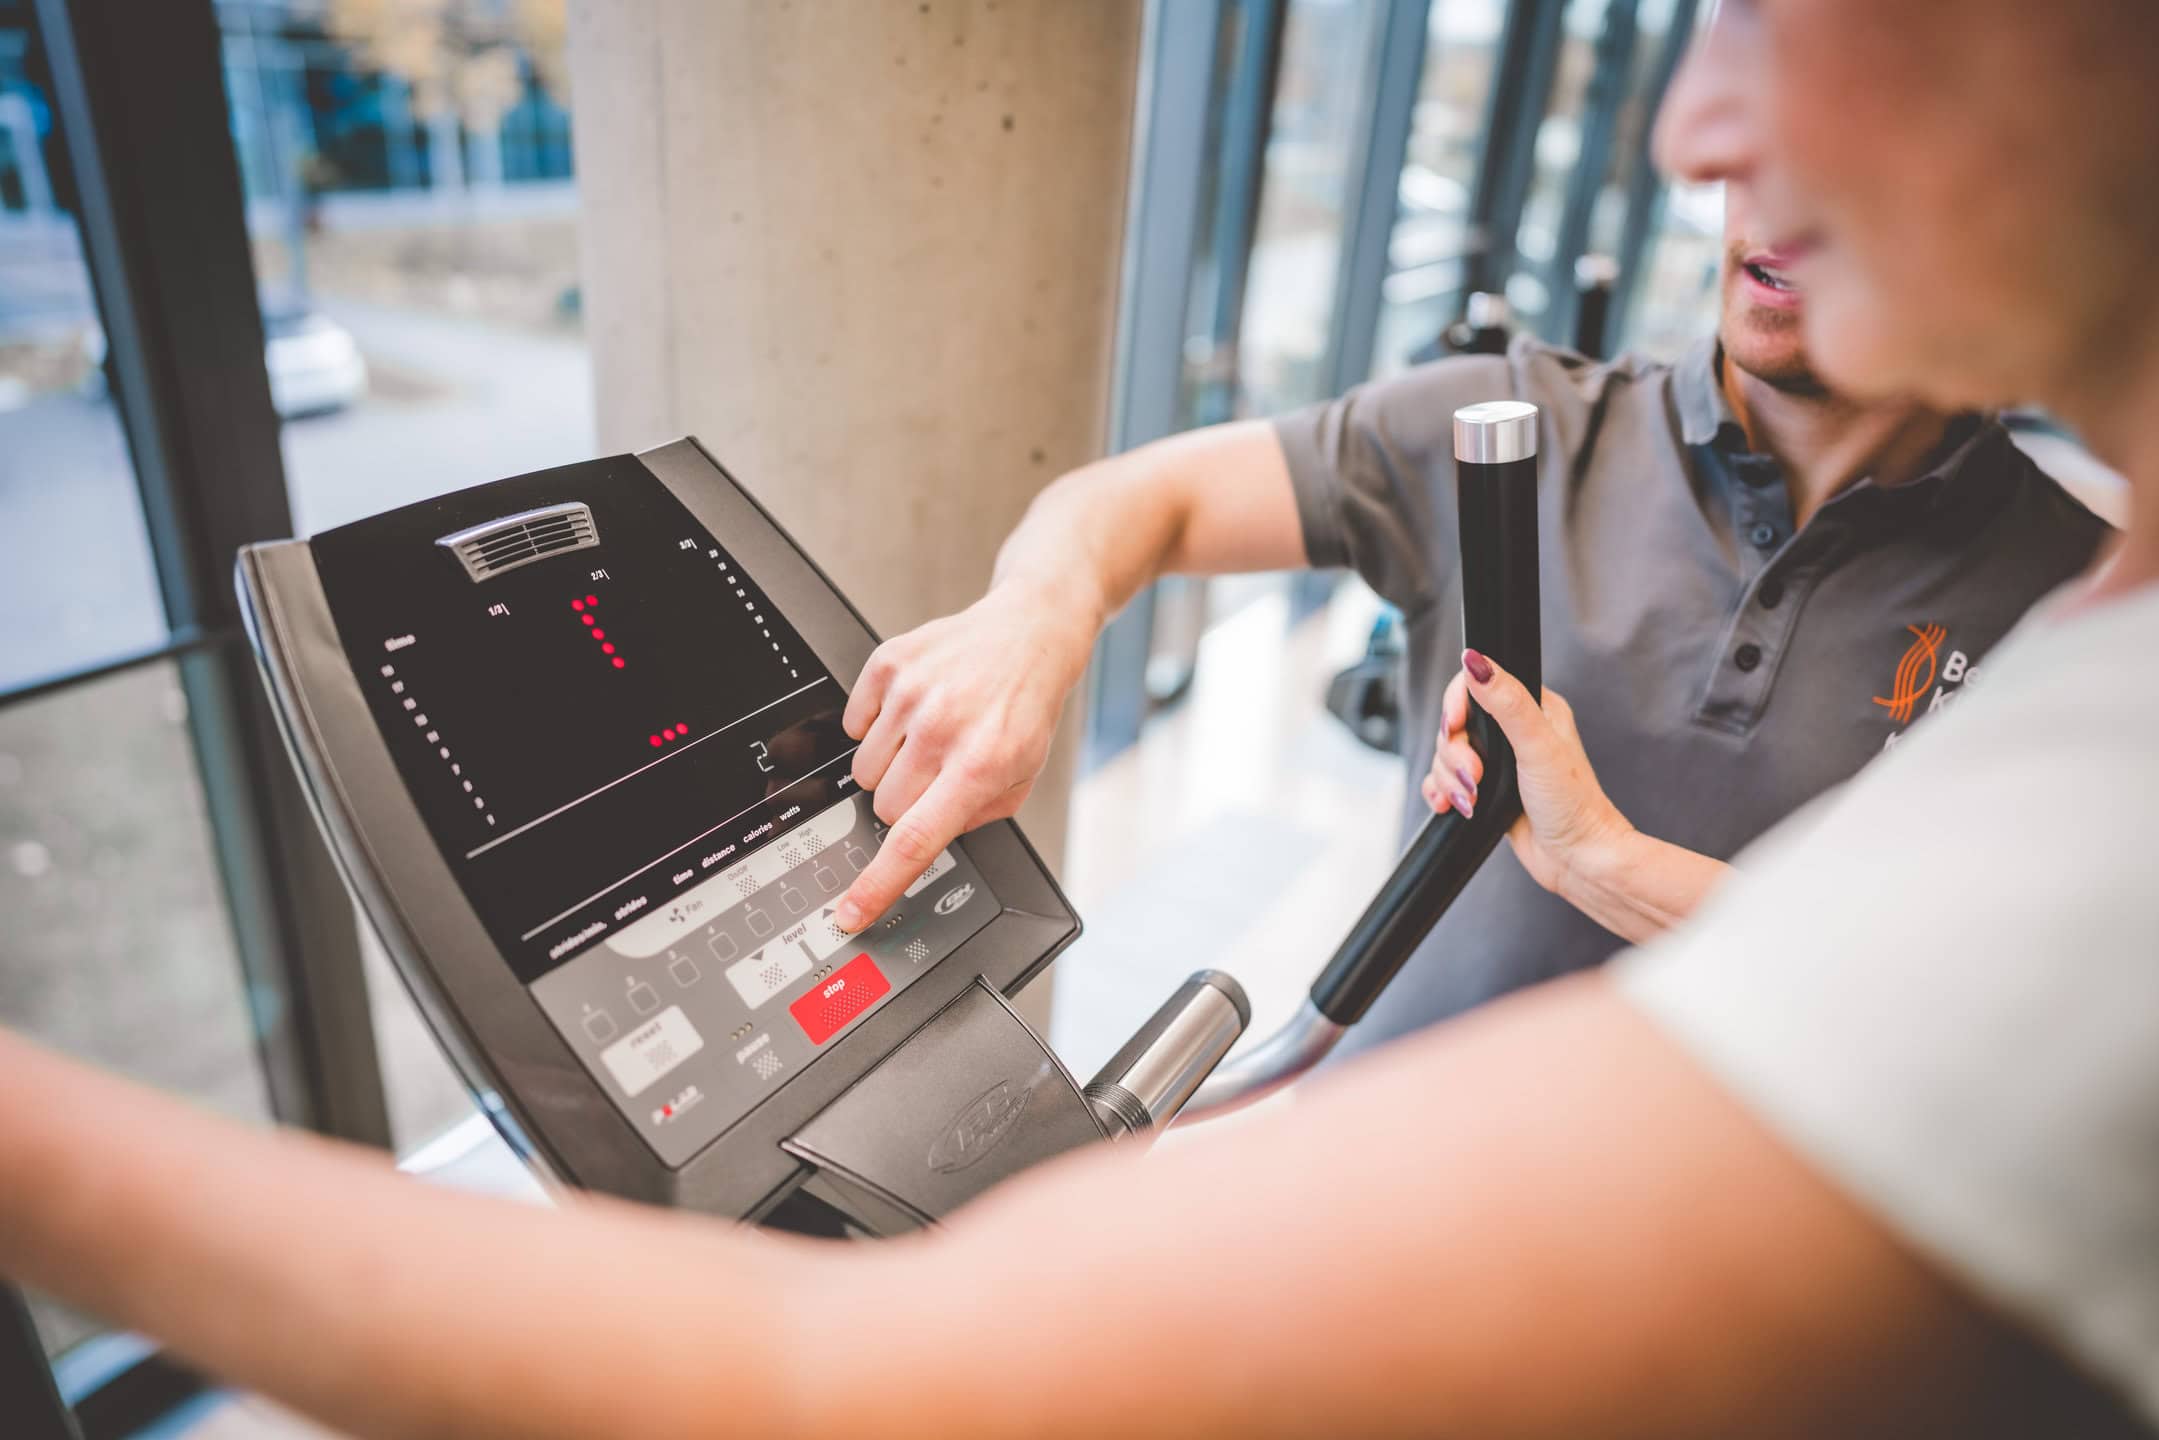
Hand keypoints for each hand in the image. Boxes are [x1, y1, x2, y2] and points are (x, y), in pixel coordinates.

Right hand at [836, 581, 1097, 928]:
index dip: (877, 885)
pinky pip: (853, 722)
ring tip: (929, 737)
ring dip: (891, 765)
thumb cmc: (1025, 707)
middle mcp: (942, 728)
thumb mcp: (1021, 777)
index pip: (915, 840)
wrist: (1029, 632)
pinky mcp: (889, 664)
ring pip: (864, 770)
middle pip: (883, 807)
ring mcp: (912, 693)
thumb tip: (926, 840)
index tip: (850, 912)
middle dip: (905, 804)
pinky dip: (876, 724)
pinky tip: (914, 709)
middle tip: (937, 775)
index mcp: (980, 765)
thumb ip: (975, 818)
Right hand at [1423, 649, 1633, 896]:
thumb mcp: (1538, 746)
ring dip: (1450, 779)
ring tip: (1471, 799)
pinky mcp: (1486, 789)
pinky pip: (1445, 781)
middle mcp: (1514, 732)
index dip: (1456, 705)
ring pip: (1447, 755)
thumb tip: (1477, 663)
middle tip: (1475, 775)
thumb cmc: (1572, 804)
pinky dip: (1443, 793)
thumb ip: (1507, 702)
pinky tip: (1453, 806)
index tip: (1455, 727)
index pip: (1478, 685)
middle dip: (1454, 754)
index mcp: (1534, 708)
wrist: (1577, 859)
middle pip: (1455, 724)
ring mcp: (1498, 762)